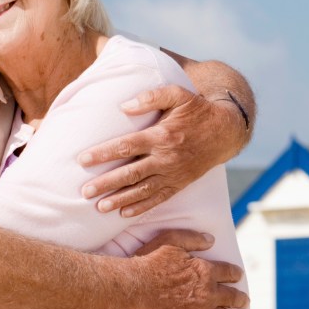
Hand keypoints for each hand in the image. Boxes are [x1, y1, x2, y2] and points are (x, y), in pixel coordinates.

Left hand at [79, 84, 243, 215]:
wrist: (225, 131)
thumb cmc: (197, 110)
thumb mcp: (178, 94)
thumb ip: (152, 96)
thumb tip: (124, 106)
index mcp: (161, 135)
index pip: (126, 146)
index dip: (103, 154)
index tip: (83, 160)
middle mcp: (165, 158)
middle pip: (130, 173)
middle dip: (106, 183)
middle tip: (84, 191)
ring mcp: (173, 174)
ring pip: (142, 190)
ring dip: (119, 200)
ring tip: (99, 207)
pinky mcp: (179, 184)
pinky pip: (158, 198)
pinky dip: (141, 207)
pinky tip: (124, 213)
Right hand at [128, 229, 247, 308]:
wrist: (133, 289)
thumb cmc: (149, 262)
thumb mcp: (170, 240)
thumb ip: (193, 238)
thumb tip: (211, 239)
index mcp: (205, 270)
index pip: (228, 272)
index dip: (235, 274)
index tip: (239, 276)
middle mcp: (208, 293)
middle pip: (231, 296)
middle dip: (240, 299)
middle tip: (245, 301)